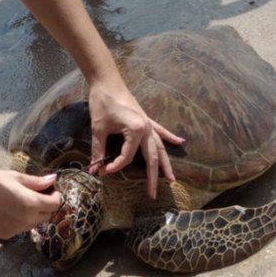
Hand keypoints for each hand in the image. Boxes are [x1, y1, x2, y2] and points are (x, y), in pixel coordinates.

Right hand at [0, 171, 62, 239]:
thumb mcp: (16, 177)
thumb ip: (37, 182)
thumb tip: (54, 180)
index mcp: (32, 203)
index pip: (55, 204)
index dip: (55, 196)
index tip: (50, 190)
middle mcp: (27, 220)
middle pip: (46, 216)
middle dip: (45, 206)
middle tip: (36, 196)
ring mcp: (16, 230)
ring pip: (32, 224)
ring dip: (32, 215)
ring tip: (18, 203)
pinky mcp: (5, 235)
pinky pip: (18, 229)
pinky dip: (18, 222)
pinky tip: (6, 212)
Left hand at [87, 76, 184, 198]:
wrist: (107, 81)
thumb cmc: (102, 102)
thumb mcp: (98, 128)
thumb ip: (98, 150)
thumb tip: (94, 168)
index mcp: (135, 131)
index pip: (127, 156)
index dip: (114, 166)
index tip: (101, 170)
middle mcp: (146, 129)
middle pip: (152, 158)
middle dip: (153, 178)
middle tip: (153, 194)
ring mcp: (148, 125)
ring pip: (160, 148)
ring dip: (165, 164)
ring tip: (171, 179)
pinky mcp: (146, 120)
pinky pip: (161, 131)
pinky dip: (170, 137)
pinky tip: (181, 143)